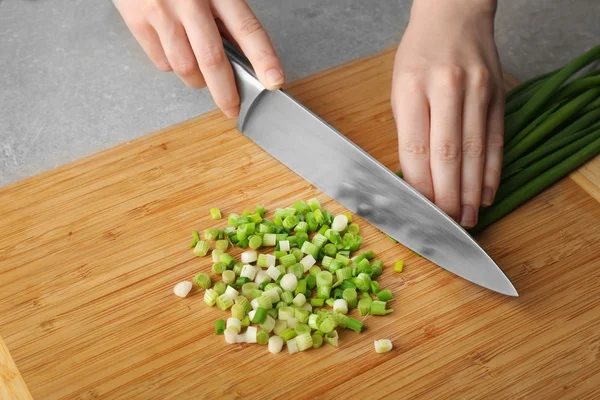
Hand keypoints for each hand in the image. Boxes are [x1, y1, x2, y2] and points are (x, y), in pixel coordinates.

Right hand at [113, 0, 284, 117]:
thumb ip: (225, 14)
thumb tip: (240, 54)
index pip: (247, 29)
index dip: (263, 58)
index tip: (274, 80)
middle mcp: (189, 1)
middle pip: (212, 59)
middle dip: (225, 92)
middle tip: (232, 107)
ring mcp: (161, 11)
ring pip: (185, 67)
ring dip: (197, 81)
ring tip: (202, 76)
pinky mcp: (137, 20)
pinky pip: (161, 61)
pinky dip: (172, 66)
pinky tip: (176, 52)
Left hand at [391, 0, 503, 227]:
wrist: (455, 16)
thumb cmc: (419, 55)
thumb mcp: (399, 87)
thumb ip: (408, 130)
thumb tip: (414, 177)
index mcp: (412, 89)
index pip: (416, 149)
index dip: (419, 186)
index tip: (420, 211)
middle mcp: (447, 90)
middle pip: (448, 155)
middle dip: (446, 197)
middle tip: (446, 224)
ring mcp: (477, 92)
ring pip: (475, 152)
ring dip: (470, 192)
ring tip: (467, 218)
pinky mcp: (498, 95)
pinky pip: (496, 140)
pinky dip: (492, 171)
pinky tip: (486, 193)